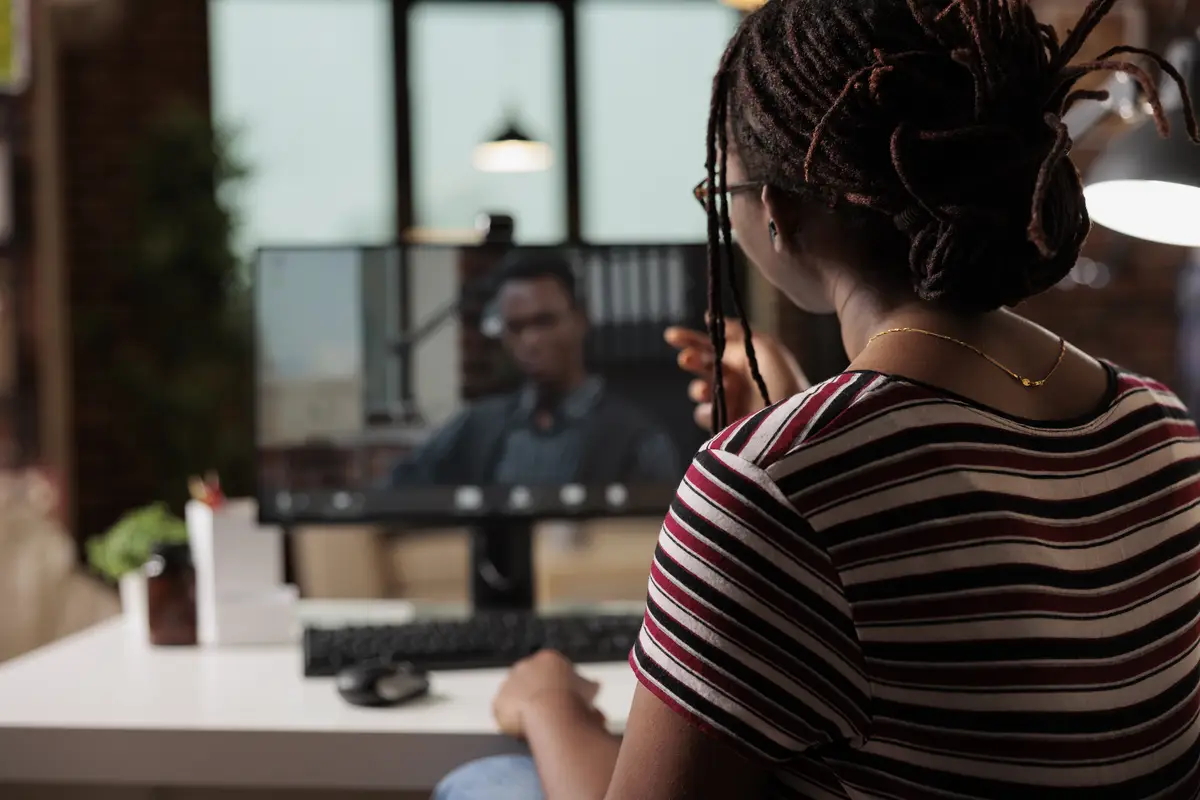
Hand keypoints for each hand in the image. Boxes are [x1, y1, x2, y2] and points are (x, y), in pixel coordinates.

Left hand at [493, 651, 605, 739]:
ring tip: (536, 726)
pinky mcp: (498, 702)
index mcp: (547, 659)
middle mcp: (524, 666)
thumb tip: (595, 685)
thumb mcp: (589, 688)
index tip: (563, 702)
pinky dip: (512, 722)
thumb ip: (588, 685)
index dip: (558, 688)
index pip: (551, 671)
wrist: (548, 711)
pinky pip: (505, 714)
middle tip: (549, 715)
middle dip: (538, 696)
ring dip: (524, 709)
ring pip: (517, 698)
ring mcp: (509, 683)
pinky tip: (523, 732)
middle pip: (531, 682)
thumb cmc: (572, 698)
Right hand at [666, 320, 808, 429]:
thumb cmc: (782, 380)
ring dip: (699, 388)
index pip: (709, 345)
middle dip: (691, 360)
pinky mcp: (724, 423)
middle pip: (700, 365)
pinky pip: (704, 414)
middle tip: (687, 359)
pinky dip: (707, 410)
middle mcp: (733, 379)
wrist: (789, 417)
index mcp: (741, 359)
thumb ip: (735, 331)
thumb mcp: (763, 346)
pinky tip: (717, 410)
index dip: (688, 339)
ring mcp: (728, 402)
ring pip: (698, 391)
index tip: (670, 336)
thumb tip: (709, 317)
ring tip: (708, 390)